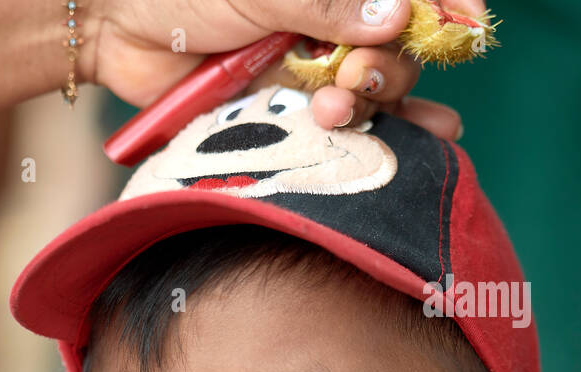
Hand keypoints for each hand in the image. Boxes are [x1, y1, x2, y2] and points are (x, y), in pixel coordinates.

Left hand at [86, 0, 479, 139]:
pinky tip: (413, 148)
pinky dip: (369, 136)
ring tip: (336, 111)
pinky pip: (337, 127)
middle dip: (389, 67)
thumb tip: (396, 14)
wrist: (117, 28)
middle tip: (354, 81)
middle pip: (397, 48)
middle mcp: (333, 20)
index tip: (464, 28)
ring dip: (371, 105)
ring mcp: (311, 66)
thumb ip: (326, 4)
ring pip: (372, 91)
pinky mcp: (285, 109)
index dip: (446, 9)